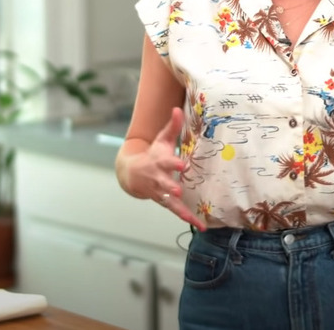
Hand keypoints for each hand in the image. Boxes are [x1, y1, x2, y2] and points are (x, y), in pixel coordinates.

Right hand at [124, 108, 206, 230]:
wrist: (132, 174)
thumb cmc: (152, 155)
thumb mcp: (161, 140)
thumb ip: (172, 126)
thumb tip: (177, 108)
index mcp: (159, 162)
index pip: (166, 162)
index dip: (173, 163)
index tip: (181, 165)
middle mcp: (158, 179)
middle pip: (164, 184)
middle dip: (170, 187)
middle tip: (177, 191)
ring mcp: (160, 192)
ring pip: (170, 202)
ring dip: (180, 209)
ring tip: (192, 218)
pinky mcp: (165, 202)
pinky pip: (176, 212)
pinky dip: (188, 219)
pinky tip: (200, 226)